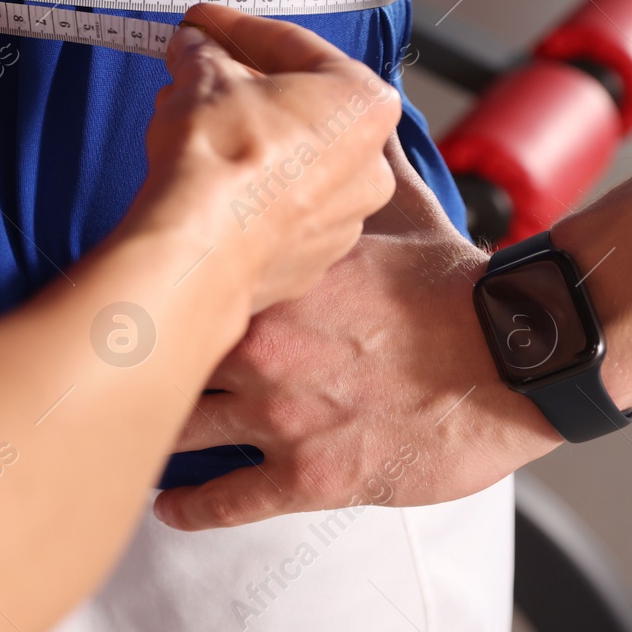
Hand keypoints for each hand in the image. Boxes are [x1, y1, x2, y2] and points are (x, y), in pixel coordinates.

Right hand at [122, 4, 402, 316]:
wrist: (199, 248)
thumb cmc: (220, 156)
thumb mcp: (203, 76)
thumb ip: (202, 53)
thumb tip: (192, 47)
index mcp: (363, 103)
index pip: (293, 46)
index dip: (236, 28)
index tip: (203, 23)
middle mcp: (368, 165)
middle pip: (298, 106)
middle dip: (239, 84)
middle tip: (194, 68)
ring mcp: (341, 220)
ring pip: (288, 160)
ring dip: (241, 133)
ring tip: (186, 118)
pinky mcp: (306, 261)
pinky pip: (275, 208)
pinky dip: (244, 186)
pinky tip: (201, 172)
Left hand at [154, 137, 562, 529]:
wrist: (516, 359)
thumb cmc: (459, 291)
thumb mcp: (399, 214)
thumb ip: (356, 176)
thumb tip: (347, 124)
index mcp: (272, 281)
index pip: (182, 281)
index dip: (155, 293)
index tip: (135, 299)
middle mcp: (260, 348)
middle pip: (166, 358)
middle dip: (140, 366)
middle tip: (115, 373)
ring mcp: (279, 415)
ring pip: (182, 430)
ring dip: (156, 434)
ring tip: (133, 434)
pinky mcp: (309, 475)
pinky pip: (227, 500)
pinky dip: (192, 507)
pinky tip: (170, 506)